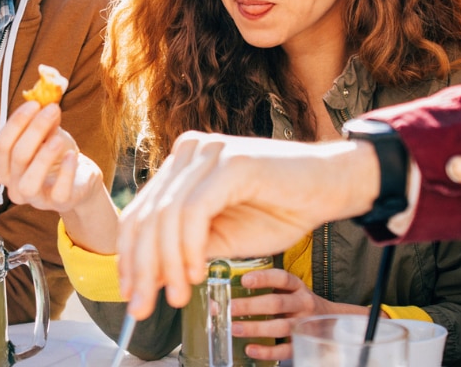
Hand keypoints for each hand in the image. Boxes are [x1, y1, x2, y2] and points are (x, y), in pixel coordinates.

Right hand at [0, 101, 117, 252]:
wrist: (80, 178)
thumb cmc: (57, 154)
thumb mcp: (48, 134)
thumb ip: (43, 121)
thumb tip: (44, 101)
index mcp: (5, 169)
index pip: (1, 145)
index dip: (15, 123)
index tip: (34, 103)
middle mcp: (15, 187)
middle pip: (17, 157)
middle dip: (34, 129)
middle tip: (52, 110)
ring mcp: (36, 199)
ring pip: (29, 181)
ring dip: (43, 156)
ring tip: (58, 137)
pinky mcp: (59, 203)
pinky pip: (59, 192)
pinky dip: (66, 172)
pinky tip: (72, 155)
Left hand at [116, 131, 379, 318]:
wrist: (332, 188)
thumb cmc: (282, 210)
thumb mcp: (223, 239)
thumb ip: (185, 252)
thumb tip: (149, 279)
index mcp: (181, 166)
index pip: (139, 213)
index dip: (129, 257)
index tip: (130, 293)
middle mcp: (188, 152)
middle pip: (146, 216)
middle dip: (140, 268)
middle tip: (143, 308)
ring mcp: (208, 152)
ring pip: (167, 216)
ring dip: (167, 265)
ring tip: (177, 297)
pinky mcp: (230, 162)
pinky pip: (195, 211)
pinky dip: (189, 247)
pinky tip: (196, 273)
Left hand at [224, 268, 365, 361]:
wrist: (332, 322)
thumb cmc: (299, 304)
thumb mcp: (290, 291)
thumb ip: (269, 288)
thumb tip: (230, 288)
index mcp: (297, 287)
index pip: (282, 278)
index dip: (263, 278)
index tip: (244, 280)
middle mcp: (303, 303)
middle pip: (277, 303)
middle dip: (251, 306)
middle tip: (230, 308)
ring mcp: (305, 324)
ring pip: (281, 327)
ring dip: (255, 328)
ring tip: (234, 328)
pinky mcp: (303, 344)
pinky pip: (286, 348)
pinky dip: (267, 351)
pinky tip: (250, 349)